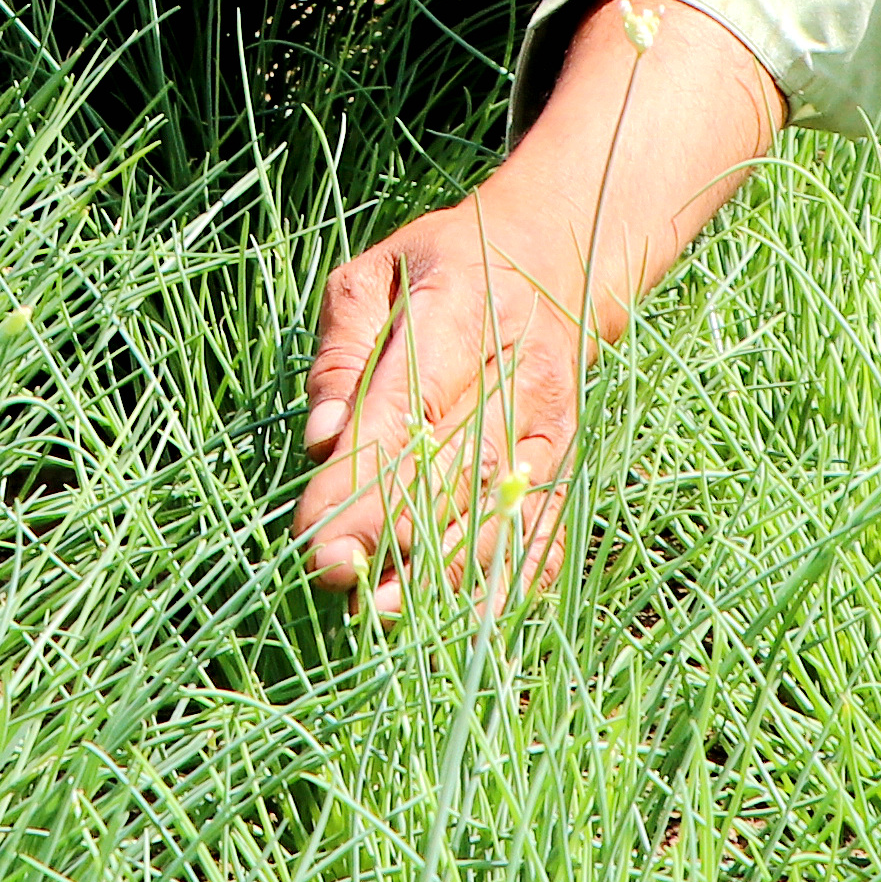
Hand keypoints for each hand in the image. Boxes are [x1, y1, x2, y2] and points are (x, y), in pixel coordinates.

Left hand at [293, 193, 591, 600]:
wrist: (555, 262)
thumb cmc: (441, 271)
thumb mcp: (371, 278)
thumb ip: (340, 354)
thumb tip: (320, 442)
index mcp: (462, 311)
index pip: (407, 410)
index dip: (360, 479)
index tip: (312, 530)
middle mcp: (521, 372)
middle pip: (455, 469)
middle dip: (389, 532)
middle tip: (330, 574)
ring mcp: (554, 423)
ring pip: (500, 510)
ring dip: (440, 570)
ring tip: (377, 613)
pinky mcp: (568, 461)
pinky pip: (542, 532)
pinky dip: (502, 581)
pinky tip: (453, 619)